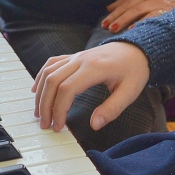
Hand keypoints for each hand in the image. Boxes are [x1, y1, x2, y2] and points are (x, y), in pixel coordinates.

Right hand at [32, 42, 148, 131]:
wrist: (137, 48)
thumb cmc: (134, 70)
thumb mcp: (130, 92)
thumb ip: (112, 109)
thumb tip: (95, 125)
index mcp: (95, 68)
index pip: (67, 88)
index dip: (58, 109)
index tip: (58, 126)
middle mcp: (81, 59)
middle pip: (52, 80)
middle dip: (45, 105)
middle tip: (45, 124)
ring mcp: (76, 56)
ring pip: (49, 72)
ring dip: (40, 93)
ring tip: (40, 113)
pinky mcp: (74, 56)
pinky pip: (51, 63)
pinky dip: (41, 76)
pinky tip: (37, 90)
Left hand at [103, 0, 174, 33]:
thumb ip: (130, 0)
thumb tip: (109, 7)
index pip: (126, 2)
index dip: (115, 12)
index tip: (104, 23)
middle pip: (130, 6)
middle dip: (117, 16)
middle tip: (107, 26)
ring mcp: (160, 2)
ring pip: (139, 10)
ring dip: (125, 19)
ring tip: (115, 28)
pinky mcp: (169, 10)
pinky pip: (154, 16)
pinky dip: (143, 22)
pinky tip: (135, 29)